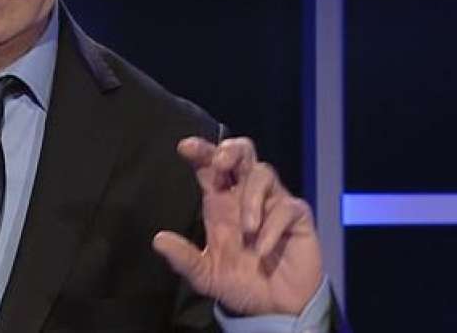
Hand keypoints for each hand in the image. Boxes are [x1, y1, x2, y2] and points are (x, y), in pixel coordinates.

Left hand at [152, 136, 322, 315]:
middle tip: (221, 164)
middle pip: (242, 152)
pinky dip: (273, 227)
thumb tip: (158, 240)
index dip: (200, 151)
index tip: (184, 147)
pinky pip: (287, 207)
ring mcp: (273, 203)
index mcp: (220, 202)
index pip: (209, 165)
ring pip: (263, 173)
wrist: (275, 309)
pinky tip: (262, 249)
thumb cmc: (240, 284)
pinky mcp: (297, 218)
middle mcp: (245, 196)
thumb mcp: (206, 276)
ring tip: (247, 230)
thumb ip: (184, 259)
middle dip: (230, 150)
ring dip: (252, 198)